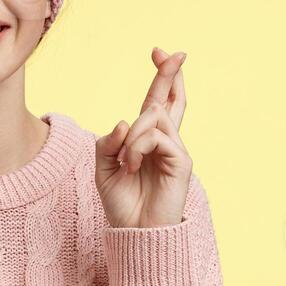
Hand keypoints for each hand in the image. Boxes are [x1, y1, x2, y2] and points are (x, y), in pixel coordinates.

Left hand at [95, 47, 191, 229]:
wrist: (135, 234)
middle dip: (169, 73)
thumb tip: (123, 121)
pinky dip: (138, 148)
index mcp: (147, 140)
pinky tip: (132, 167)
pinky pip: (157, 137)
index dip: (161, 77)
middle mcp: (165, 141)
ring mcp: (175, 150)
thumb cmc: (122, 205)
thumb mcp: (103, 169)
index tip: (159, 52)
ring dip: (133, 136)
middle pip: (170, 99)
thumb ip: (108, 143)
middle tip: (171, 52)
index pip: (157, 101)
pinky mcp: (182, 162)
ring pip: (154, 118)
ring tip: (126, 163)